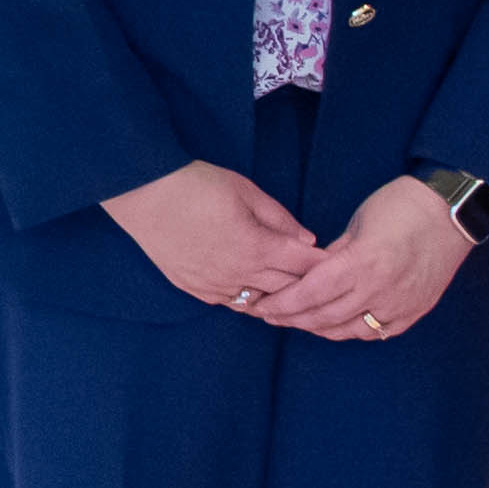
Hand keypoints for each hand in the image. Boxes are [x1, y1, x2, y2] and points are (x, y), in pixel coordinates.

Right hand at [102, 157, 315, 315]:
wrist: (144, 193)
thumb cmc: (196, 184)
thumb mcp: (245, 191)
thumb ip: (279, 218)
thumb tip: (306, 239)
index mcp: (258, 248)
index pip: (304, 265)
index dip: (325, 266)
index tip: (344, 267)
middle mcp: (239, 274)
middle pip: (287, 289)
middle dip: (308, 285)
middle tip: (325, 285)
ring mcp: (214, 285)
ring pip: (258, 303)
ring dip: (277, 297)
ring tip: (293, 294)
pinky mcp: (193, 288)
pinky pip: (230, 302)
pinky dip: (247, 298)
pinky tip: (254, 292)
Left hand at [253, 174, 471, 343]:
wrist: (452, 212)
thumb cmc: (401, 206)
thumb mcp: (357, 224)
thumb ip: (333, 255)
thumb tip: (311, 275)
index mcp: (362, 263)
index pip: (310, 293)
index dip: (282, 303)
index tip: (262, 305)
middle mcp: (380, 290)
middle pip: (324, 317)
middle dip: (292, 318)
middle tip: (270, 315)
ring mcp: (399, 305)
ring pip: (349, 330)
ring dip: (318, 328)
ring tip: (298, 321)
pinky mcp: (414, 311)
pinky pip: (376, 331)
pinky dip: (351, 330)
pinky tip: (335, 325)